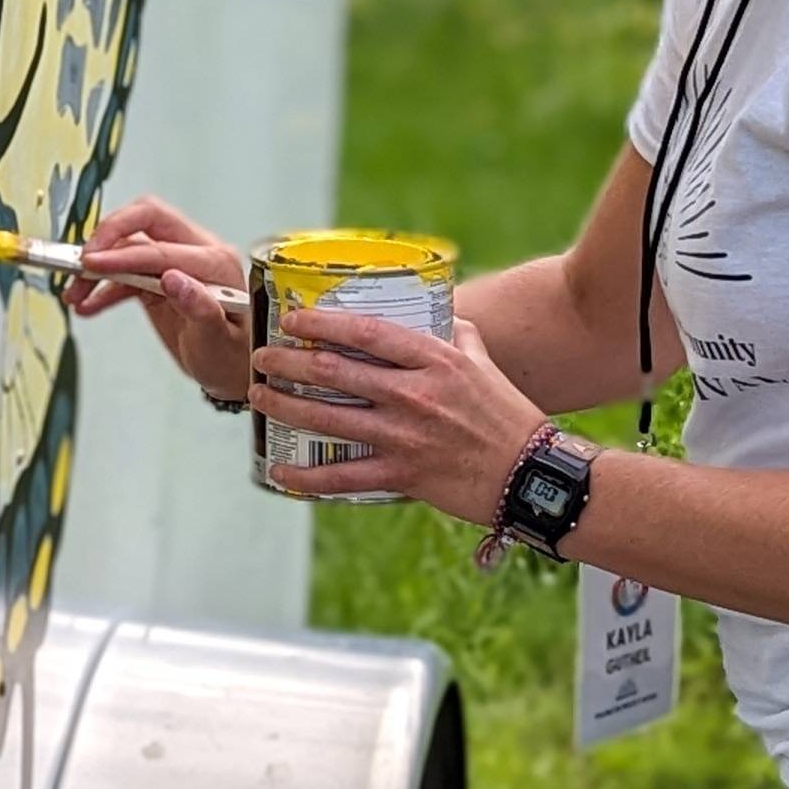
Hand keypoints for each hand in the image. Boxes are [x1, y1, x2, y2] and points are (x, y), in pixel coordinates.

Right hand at [70, 195, 250, 403]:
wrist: (233, 370)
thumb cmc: (233, 356)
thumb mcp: (218, 341)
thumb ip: (200, 309)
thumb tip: (173, 279)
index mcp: (215, 263)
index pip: (162, 249)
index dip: (123, 256)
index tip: (92, 264)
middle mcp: (197, 252)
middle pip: (147, 219)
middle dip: (111, 233)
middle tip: (84, 258)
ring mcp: (177, 262)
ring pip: (129, 244)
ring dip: (99, 266)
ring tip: (76, 292)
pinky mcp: (159, 277)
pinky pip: (126, 272)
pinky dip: (104, 287)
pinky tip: (88, 304)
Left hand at [252, 311, 546, 521]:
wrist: (530, 475)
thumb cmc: (508, 416)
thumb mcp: (483, 363)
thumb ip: (457, 334)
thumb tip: (441, 312)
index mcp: (432, 360)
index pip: (364, 333)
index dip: (320, 323)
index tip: (292, 320)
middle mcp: (412, 394)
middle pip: (332, 371)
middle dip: (286, 363)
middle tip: (261, 358)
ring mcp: (403, 436)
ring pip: (326, 418)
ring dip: (284, 406)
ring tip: (259, 398)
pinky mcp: (402, 475)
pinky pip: (342, 476)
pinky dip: (305, 475)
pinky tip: (279, 469)